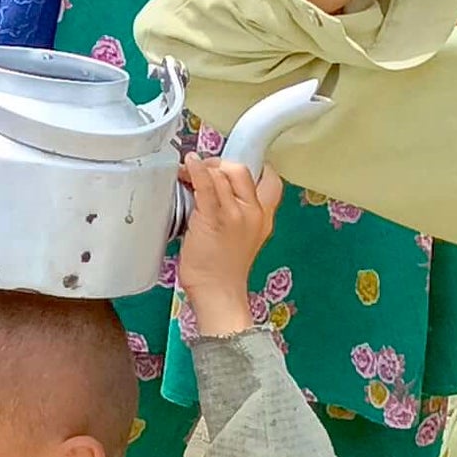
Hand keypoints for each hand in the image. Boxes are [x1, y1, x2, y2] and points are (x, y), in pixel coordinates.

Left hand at [175, 154, 279, 335]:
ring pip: (223, 173)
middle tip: (204, 172)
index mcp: (264, 217)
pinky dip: (195, 170)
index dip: (252, 165)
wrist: (218, 293)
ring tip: (187, 174)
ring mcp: (236, 214)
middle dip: (221, 163)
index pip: (270, 179)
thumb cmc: (223, 268)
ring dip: (202, 168)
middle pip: (244, 169)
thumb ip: (237, 211)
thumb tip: (215, 187)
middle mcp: (254, 212)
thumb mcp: (243, 236)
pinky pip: (206, 184)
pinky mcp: (215, 218)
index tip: (230, 165)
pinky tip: (188, 164)